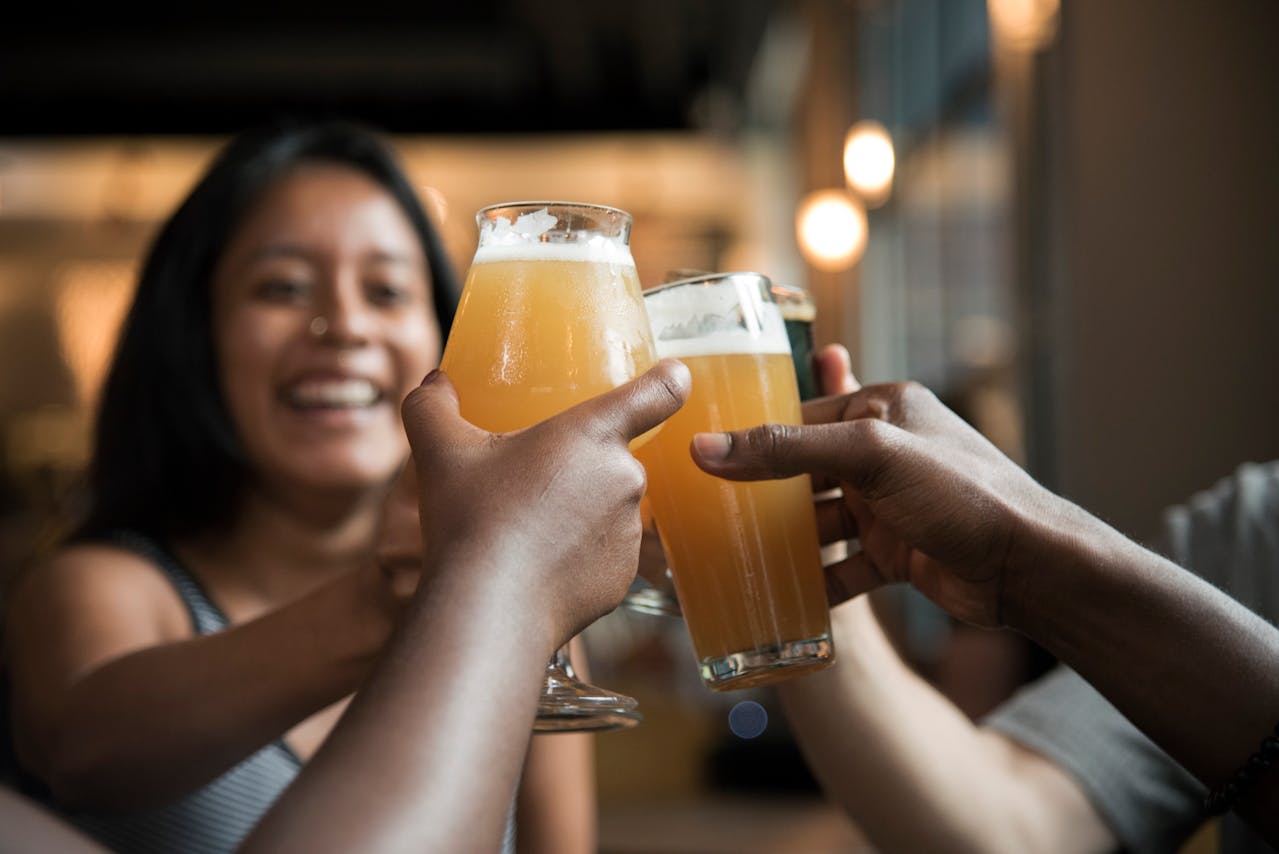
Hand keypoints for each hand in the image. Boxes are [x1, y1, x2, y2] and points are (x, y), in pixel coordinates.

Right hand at [398, 360, 690, 645]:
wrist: (489, 607)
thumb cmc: (472, 519)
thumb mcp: (440, 451)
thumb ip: (432, 406)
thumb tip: (433, 383)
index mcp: (593, 434)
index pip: (656, 393)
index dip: (668, 380)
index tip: (673, 376)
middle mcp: (625, 478)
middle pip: (613, 458)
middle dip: (578, 467)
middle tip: (530, 484)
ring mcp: (629, 532)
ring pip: (608, 509)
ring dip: (580, 512)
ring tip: (527, 529)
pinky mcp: (624, 577)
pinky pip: (604, 555)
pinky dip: (579, 557)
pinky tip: (538, 565)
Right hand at [690, 376, 1065, 627]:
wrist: (1029, 568)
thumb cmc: (961, 493)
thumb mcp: (869, 456)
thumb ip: (787, 450)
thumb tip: (706, 448)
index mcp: (883, 408)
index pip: (802, 416)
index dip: (754, 435)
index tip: (701, 457)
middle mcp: (885, 454)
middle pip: (805, 471)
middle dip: (762, 494)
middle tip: (706, 512)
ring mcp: (891, 506)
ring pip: (820, 522)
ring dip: (785, 542)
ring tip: (732, 558)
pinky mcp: (898, 553)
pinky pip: (843, 566)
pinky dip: (816, 582)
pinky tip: (780, 599)